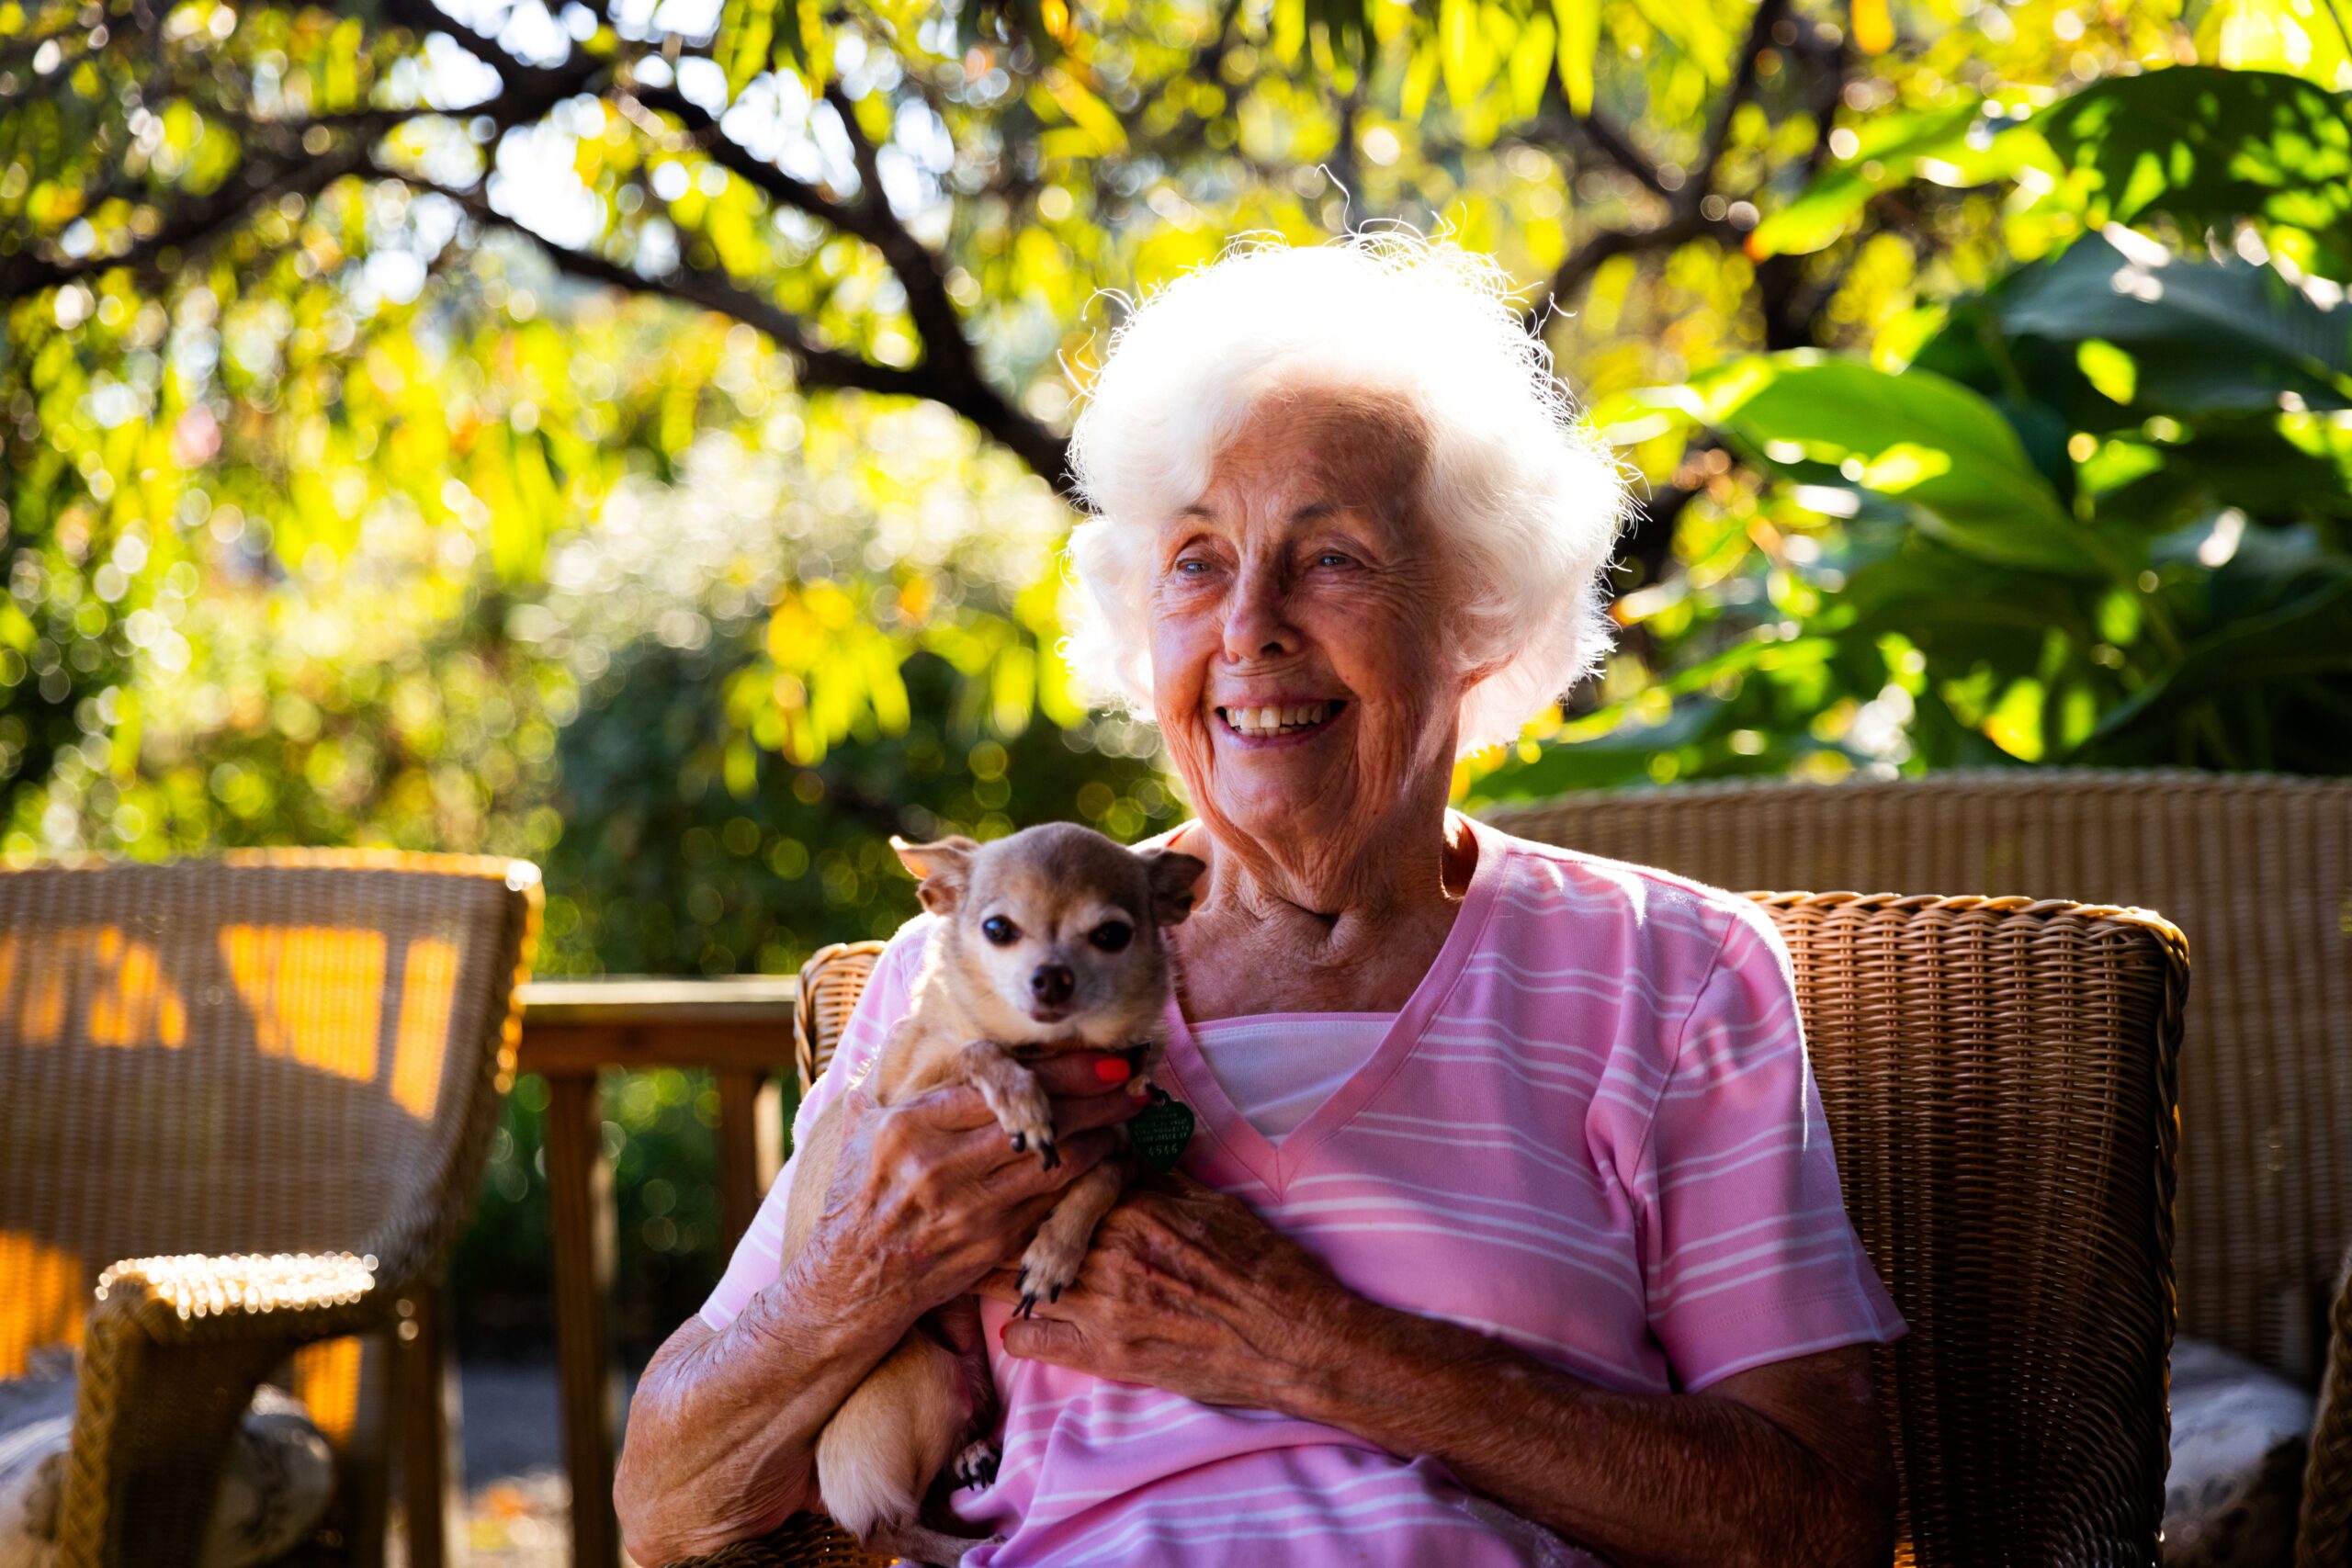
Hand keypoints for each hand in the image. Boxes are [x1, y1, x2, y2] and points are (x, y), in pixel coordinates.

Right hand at [788, 1050, 1143, 1337]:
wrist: (853, 1281)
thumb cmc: (855, 1195)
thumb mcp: (856, 1125)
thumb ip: (887, 1072)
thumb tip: (911, 1020)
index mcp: (911, 1126)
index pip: (1001, 1085)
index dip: (1061, 1071)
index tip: (1098, 1060)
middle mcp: (942, 1164)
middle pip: (1041, 1120)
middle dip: (1096, 1099)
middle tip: (1131, 1082)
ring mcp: (971, 1207)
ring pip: (1057, 1163)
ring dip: (1099, 1138)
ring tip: (1125, 1118)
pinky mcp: (993, 1242)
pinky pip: (1052, 1203)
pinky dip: (1083, 1182)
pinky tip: (1105, 1163)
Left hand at [974, 1169, 1368, 1413]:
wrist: (1290, 1334)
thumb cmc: (1258, 1264)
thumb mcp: (1208, 1201)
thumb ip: (1157, 1174)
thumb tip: (1121, 1141)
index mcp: (1134, 1203)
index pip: (1055, 1179)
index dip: (1028, 1180)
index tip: (1012, 1179)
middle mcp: (1111, 1248)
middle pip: (1024, 1225)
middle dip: (999, 1222)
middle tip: (983, 1218)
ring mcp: (1103, 1303)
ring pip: (1014, 1276)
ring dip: (998, 1271)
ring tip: (987, 1266)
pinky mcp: (1106, 1354)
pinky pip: (1028, 1340)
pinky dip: (1016, 1330)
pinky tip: (1023, 1322)